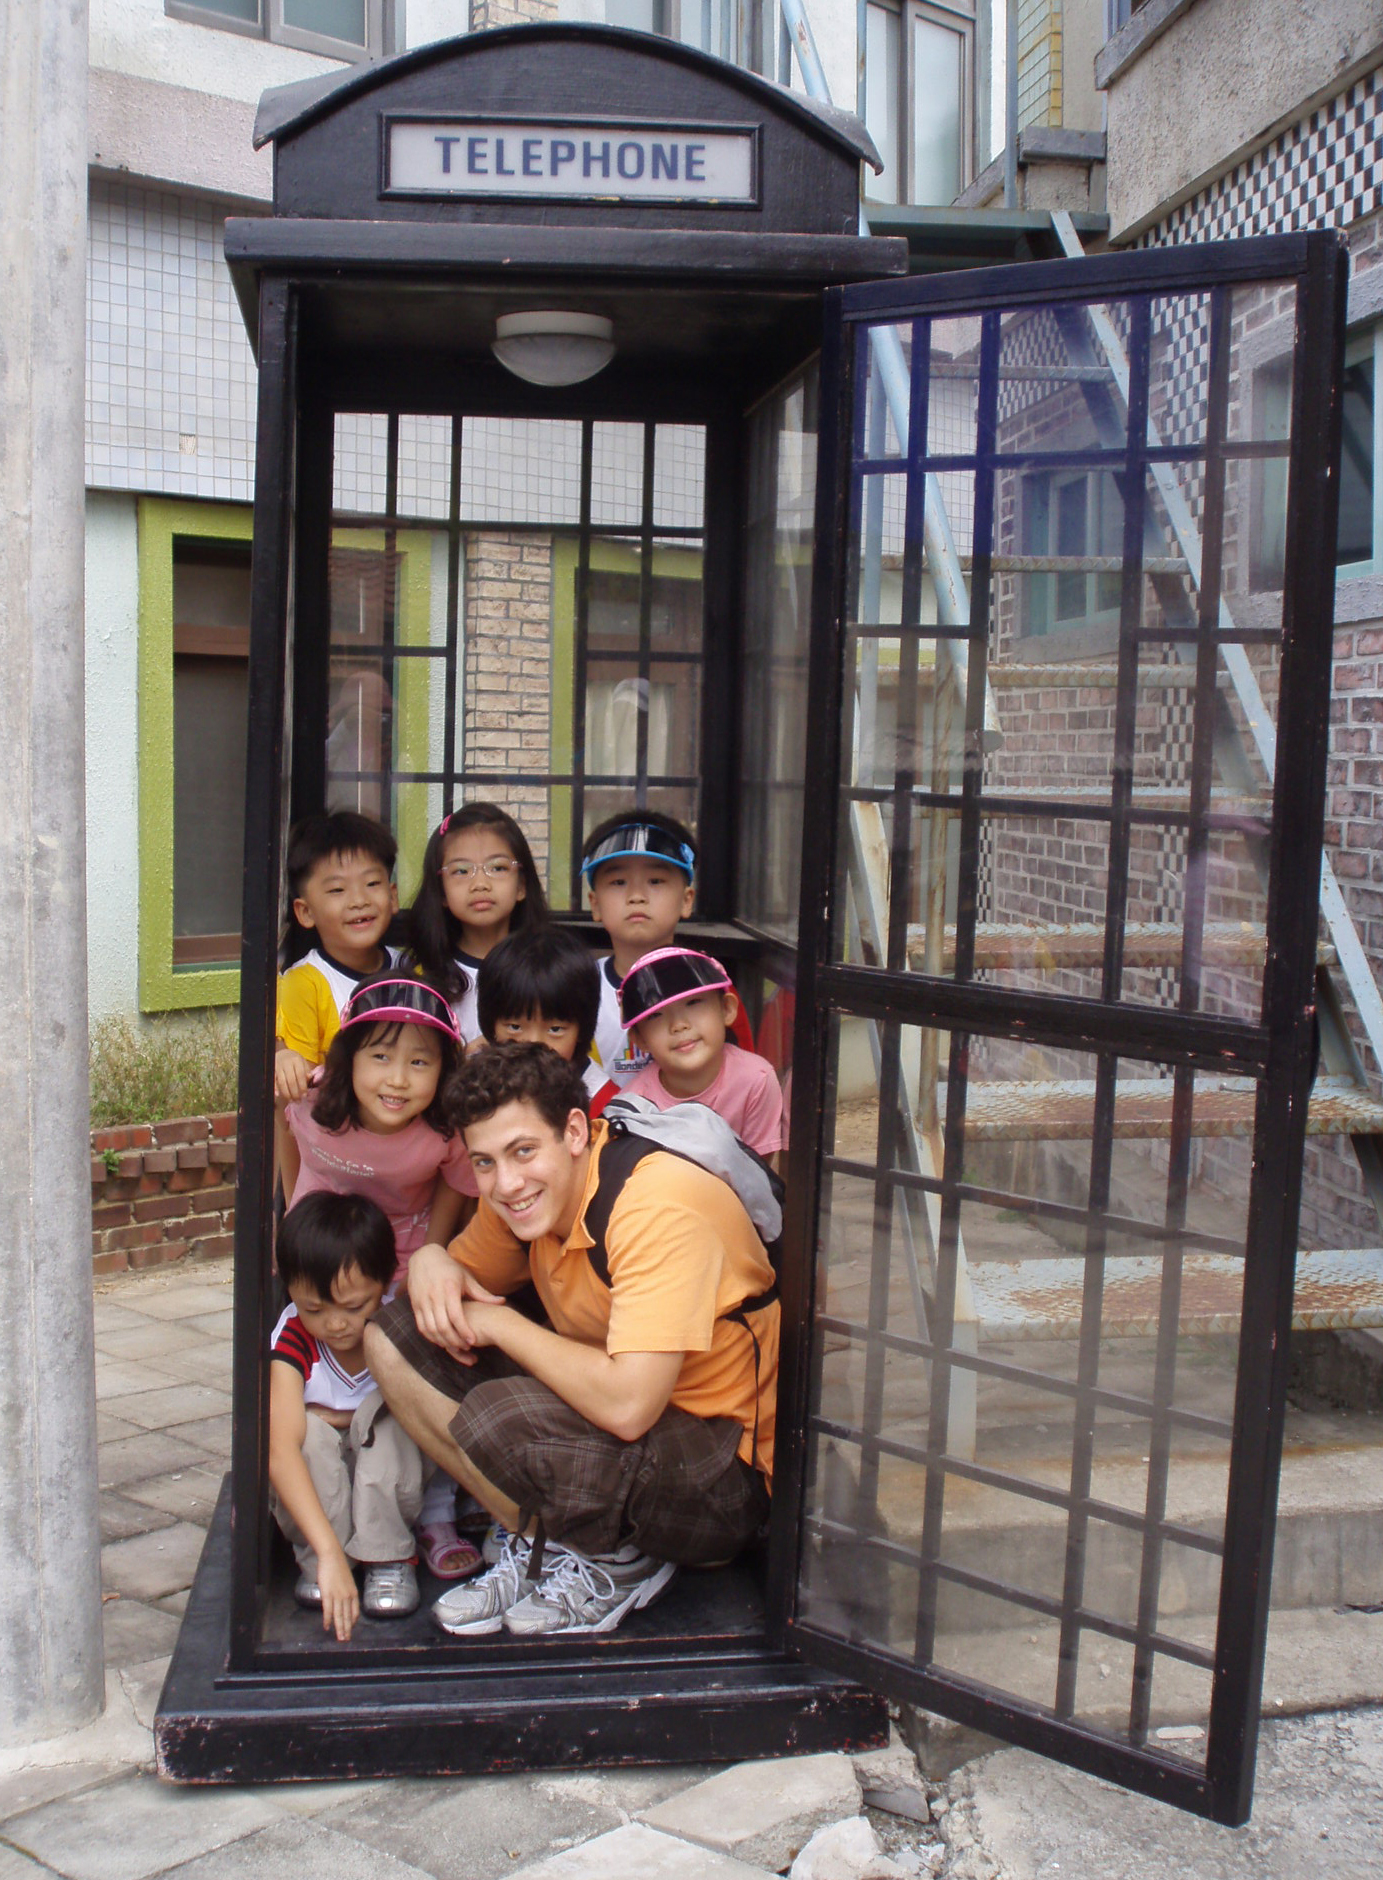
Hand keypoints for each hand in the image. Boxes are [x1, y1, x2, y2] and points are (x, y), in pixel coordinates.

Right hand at [275, 1048, 311, 1103]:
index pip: (300, 1075)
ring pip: (282, 1082)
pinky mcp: (271, 1069)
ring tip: (290, 1100)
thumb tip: (309, 1078)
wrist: (283, 1053)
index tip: (304, 1096)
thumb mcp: (303, 1063)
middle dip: (295, 1093)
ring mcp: (278, 1066)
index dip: (302, 1087)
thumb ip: (306, 1071)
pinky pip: (272, 1080)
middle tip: (298, 1101)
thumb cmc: (295, 1061)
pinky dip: (274, 1088)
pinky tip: (278, 1095)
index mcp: (296, 1060)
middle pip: (291, 1080)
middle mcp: (286, 1062)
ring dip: (286, 1093)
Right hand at [317, 1548, 358, 1641]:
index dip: (352, 1622)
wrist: (332, 1556)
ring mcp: (338, 1595)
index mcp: (353, 1593)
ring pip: (339, 1616)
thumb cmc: (338, 1568)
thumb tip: (344, 1601)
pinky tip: (327, 1627)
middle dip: (346, 1630)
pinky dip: (328, 1620)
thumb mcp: (347, 1581)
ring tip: (339, 1639)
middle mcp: (347, 1596)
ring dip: (339, 1629)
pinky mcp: (327, 1594)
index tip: (350, 1630)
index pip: (354, 1612)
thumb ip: (346, 1592)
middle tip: (346, 1641)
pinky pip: (328, 1610)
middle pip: (347, 1616)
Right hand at [407, 1244, 501, 1360]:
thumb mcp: (467, 1278)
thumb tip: (503, 1302)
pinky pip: (421, 1326)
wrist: (424, 1257)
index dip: (464, 1331)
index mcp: (449, 1289)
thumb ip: (482, 1294)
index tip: (472, 1341)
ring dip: (442, 1341)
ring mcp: (422, 1301)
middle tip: (465, 1347)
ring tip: (455, 1346)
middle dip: (454, 1340)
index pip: (456, 1315)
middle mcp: (434, 1296)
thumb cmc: (449, 1268)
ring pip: (431, 1329)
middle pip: (443, 1326)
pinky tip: (440, 1340)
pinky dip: (430, 1336)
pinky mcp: (415, 1305)